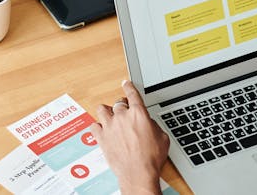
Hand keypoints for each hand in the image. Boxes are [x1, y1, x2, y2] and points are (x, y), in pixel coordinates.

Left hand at [90, 80, 168, 194]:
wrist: (138, 173)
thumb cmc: (151, 158)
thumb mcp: (162, 138)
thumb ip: (154, 126)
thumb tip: (149, 124)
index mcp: (139, 114)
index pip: (132, 94)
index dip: (129, 87)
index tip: (126, 83)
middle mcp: (122, 116)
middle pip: (118, 102)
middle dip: (121, 105)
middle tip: (124, 111)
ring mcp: (110, 126)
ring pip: (102, 109)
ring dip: (106, 112)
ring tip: (109, 116)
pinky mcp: (101, 137)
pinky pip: (94, 126)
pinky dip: (97, 126)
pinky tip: (101, 129)